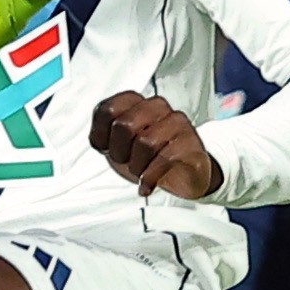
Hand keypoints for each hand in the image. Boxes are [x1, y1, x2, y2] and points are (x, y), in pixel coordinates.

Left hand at [90, 91, 222, 200]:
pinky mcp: (190, 143)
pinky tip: (147, 186)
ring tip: (141, 173)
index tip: (107, 149)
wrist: (184, 174)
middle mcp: (156, 107)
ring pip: (145, 142)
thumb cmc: (149, 157)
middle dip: (120, 152)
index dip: (101, 135)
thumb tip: (99, 141)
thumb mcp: (118, 146)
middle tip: (127, 162)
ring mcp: (176, 123)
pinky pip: (165, 159)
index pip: (107, 109)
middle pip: (124, 125)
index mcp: (136, 102)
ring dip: (137, 166)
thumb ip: (104, 136)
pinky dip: (150, 178)